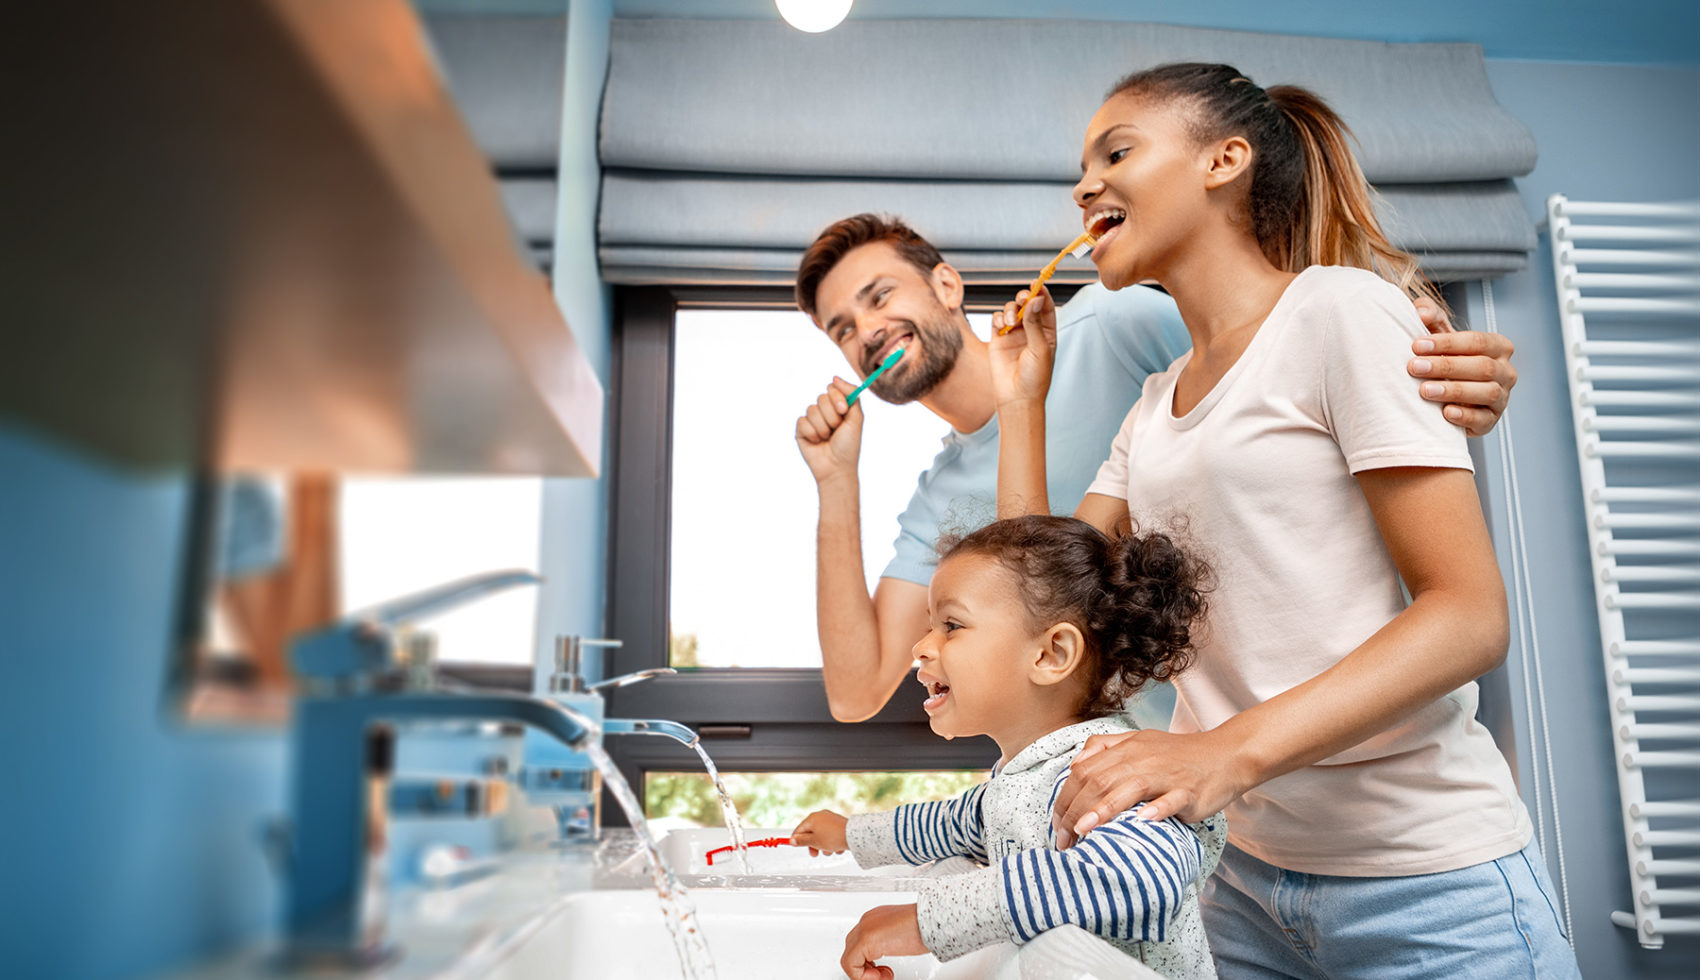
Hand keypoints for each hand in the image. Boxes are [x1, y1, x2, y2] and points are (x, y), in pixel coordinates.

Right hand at [791, 809, 848, 855]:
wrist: (853, 836)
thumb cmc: (833, 837)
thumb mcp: (814, 842)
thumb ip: (802, 841)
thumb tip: (792, 840)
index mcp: (812, 818)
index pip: (799, 829)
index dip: (796, 839)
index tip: (796, 847)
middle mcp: (821, 816)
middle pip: (811, 833)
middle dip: (813, 846)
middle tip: (815, 855)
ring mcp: (831, 819)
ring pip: (822, 836)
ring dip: (824, 846)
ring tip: (830, 851)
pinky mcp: (839, 824)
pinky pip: (832, 835)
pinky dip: (833, 842)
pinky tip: (838, 848)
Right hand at [796, 378, 863, 482]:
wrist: (837, 468)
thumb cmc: (849, 445)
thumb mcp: (856, 419)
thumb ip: (852, 396)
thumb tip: (835, 378)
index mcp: (838, 407)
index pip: (832, 389)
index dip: (837, 398)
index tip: (843, 411)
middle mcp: (825, 411)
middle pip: (822, 398)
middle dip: (831, 416)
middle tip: (836, 430)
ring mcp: (812, 420)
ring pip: (812, 410)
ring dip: (823, 427)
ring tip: (827, 438)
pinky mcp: (801, 430)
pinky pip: (802, 422)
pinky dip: (812, 433)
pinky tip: (816, 442)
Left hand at [840, 904, 925, 979]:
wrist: (932, 920)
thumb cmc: (925, 927)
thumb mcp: (901, 935)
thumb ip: (888, 941)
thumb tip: (887, 953)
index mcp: (874, 919)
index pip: (859, 944)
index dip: (869, 962)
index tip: (884, 968)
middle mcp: (866, 922)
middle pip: (851, 950)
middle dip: (866, 968)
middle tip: (883, 974)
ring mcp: (864, 930)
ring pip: (849, 959)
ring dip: (865, 974)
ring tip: (884, 975)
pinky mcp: (865, 940)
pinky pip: (850, 964)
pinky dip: (862, 976)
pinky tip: (882, 975)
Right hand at [988, 287, 1056, 409]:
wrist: (1017, 398)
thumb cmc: (1035, 377)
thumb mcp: (1040, 348)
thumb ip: (1035, 322)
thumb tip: (1035, 298)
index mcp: (1047, 331)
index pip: (1045, 305)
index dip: (1041, 292)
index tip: (1036, 284)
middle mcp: (1031, 330)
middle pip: (1026, 304)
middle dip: (1024, 297)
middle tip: (1023, 298)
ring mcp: (1014, 334)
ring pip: (1010, 309)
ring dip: (1010, 309)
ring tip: (1010, 321)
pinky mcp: (998, 339)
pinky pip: (996, 320)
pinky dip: (998, 317)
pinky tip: (1001, 325)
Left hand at [1052, 728, 1249, 847]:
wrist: (1226, 754)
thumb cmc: (1179, 755)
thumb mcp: (1139, 742)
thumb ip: (1105, 747)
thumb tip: (1075, 764)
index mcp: (1126, 749)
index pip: (1084, 771)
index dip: (1065, 796)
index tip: (1056, 822)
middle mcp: (1141, 759)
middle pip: (1099, 780)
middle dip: (1075, 810)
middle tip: (1064, 838)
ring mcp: (1166, 775)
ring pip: (1129, 788)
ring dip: (1104, 809)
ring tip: (1085, 829)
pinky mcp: (1189, 791)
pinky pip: (1171, 799)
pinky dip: (1157, 810)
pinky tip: (1142, 821)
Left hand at [1409, 299, 1516, 437]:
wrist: (1444, 395)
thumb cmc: (1444, 359)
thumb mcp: (1439, 336)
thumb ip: (1431, 317)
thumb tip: (1420, 311)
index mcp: (1497, 346)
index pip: (1477, 341)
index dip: (1447, 342)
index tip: (1416, 345)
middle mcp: (1505, 371)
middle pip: (1482, 366)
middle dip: (1446, 366)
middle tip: (1414, 367)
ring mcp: (1502, 397)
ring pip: (1487, 392)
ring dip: (1454, 391)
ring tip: (1424, 390)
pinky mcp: (1491, 420)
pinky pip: (1484, 419)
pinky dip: (1465, 416)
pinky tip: (1445, 413)